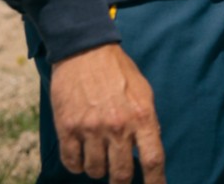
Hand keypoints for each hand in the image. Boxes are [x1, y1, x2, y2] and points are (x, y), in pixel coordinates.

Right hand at [48, 43, 166, 183]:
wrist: (86, 52)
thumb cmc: (119, 72)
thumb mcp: (144, 93)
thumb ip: (147, 122)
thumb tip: (148, 150)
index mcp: (142, 116)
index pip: (152, 159)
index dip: (155, 182)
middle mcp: (117, 126)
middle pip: (122, 173)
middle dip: (121, 182)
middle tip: (120, 179)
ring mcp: (91, 128)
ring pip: (95, 170)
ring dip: (98, 170)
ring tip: (100, 157)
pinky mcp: (68, 128)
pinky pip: (72, 162)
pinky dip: (77, 165)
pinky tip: (81, 156)